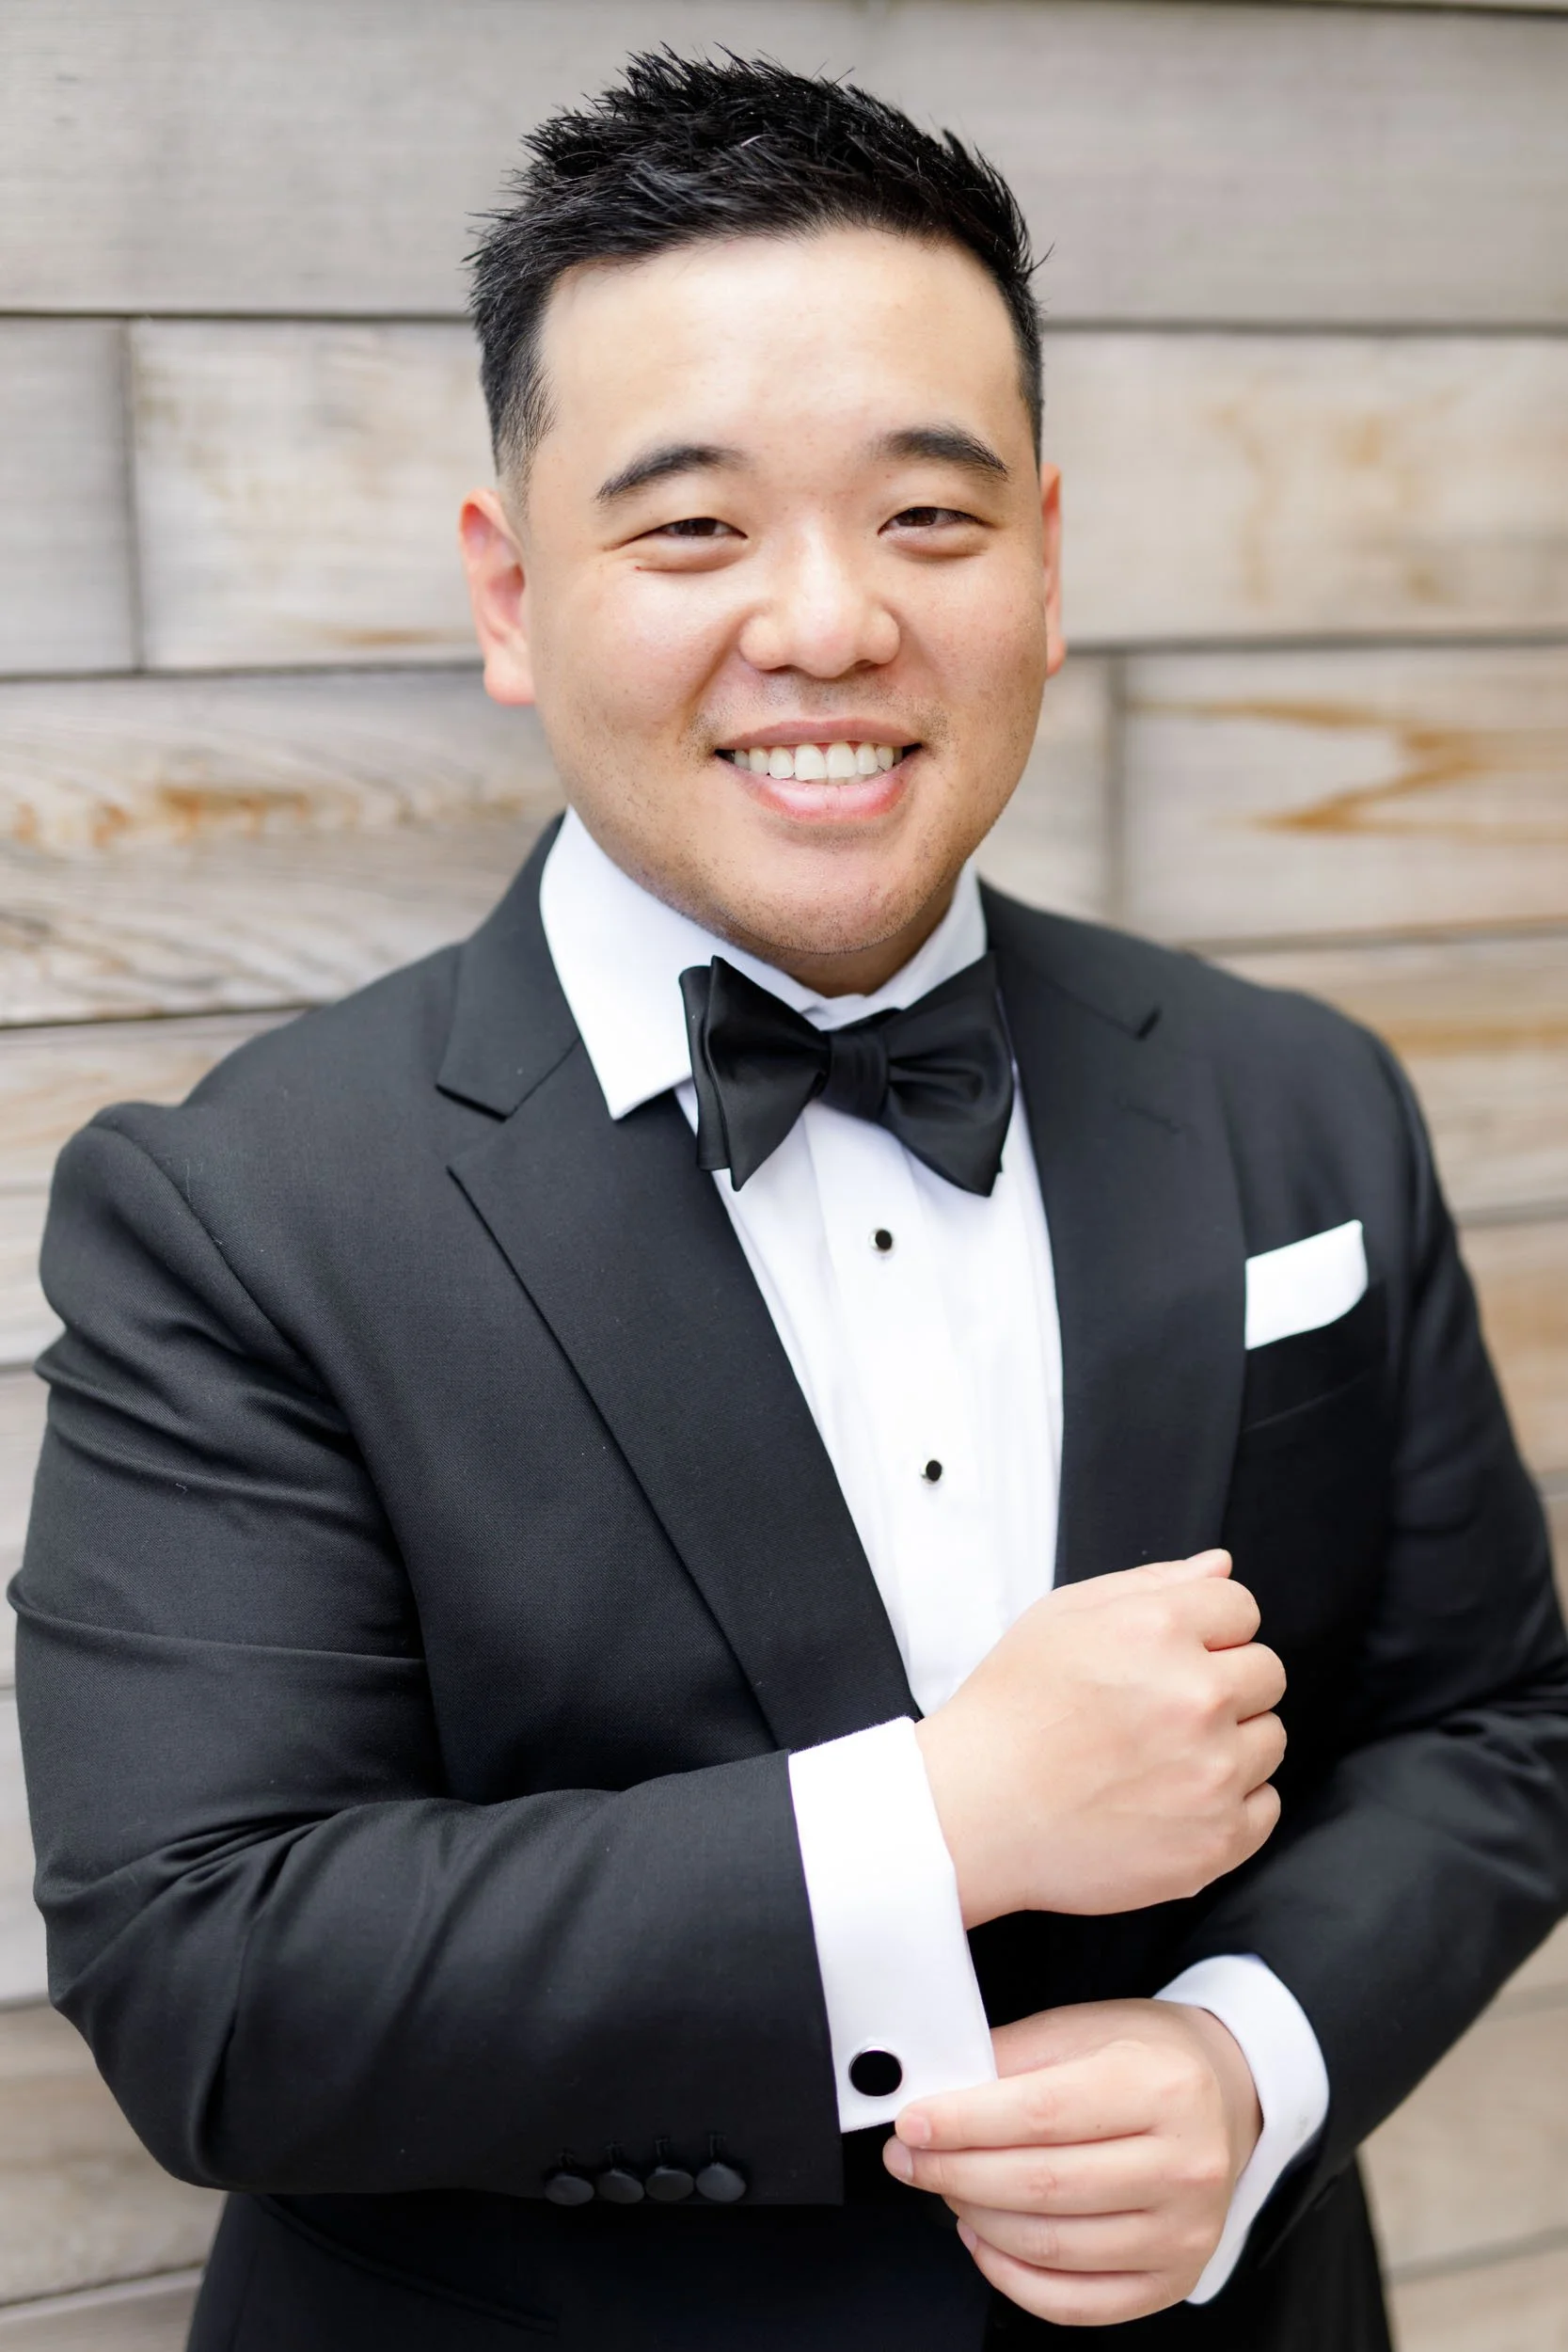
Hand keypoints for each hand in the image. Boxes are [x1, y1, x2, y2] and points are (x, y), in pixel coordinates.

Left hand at [882, 1999, 1262, 2327]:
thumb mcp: (1081, 2029)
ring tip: (947, 2189)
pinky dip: (1014, 2278)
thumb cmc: (1148, 2058)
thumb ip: (1008, 2058)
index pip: (1042, 2114)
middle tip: (909, 2158)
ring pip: (1052, 2247)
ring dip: (977, 2221)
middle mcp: (1185, 2165)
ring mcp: (1184, 2232)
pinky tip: (984, 2240)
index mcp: (1163, 2087)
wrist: (1223, 2093)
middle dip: (956, 2173)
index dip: (965, 2123)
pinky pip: (1077, 2302)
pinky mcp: (1173, 2279)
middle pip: (1042, 2185)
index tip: (913, 2123)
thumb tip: (935, 2092)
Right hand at [914, 1550, 1284, 1924]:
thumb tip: (1220, 1566)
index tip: (1170, 1657)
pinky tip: (1174, 1799)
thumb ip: (1152, 1582)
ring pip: (1270, 1739)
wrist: (975, 1812)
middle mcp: (1198, 1697)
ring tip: (1161, 1757)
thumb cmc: (1012, 1710)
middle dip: (1224, 1682)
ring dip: (1230, 1742)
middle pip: (1267, 1673)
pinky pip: (1265, 1806)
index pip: (1241, 1608)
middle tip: (1161, 1709)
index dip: (1206, 1630)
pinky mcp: (1217, 1840)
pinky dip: (1230, 1803)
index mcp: (1159, 1630)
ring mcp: (1213, 1774)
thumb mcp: (1063, 1615)